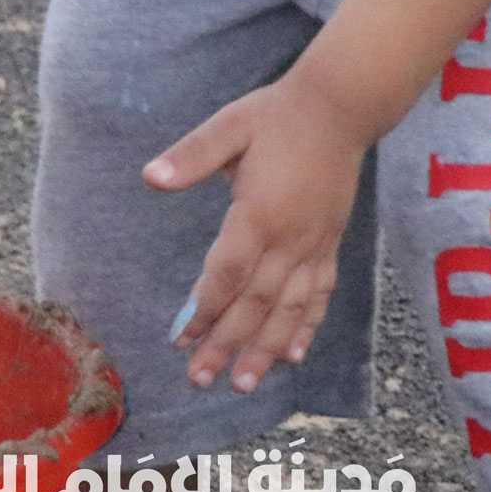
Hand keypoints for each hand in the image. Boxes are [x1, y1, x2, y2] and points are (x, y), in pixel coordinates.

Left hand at [146, 75, 372, 395]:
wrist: (340, 107)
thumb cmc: (277, 115)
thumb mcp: (229, 126)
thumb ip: (192, 156)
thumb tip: (150, 177)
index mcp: (259, 212)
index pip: (227, 274)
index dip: (203, 309)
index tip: (180, 338)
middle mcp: (290, 238)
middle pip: (256, 303)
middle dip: (227, 344)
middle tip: (201, 379)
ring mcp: (314, 245)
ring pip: (289, 309)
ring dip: (265, 349)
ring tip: (245, 384)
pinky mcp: (330, 244)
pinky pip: (319, 294)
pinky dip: (306, 327)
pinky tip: (293, 355)